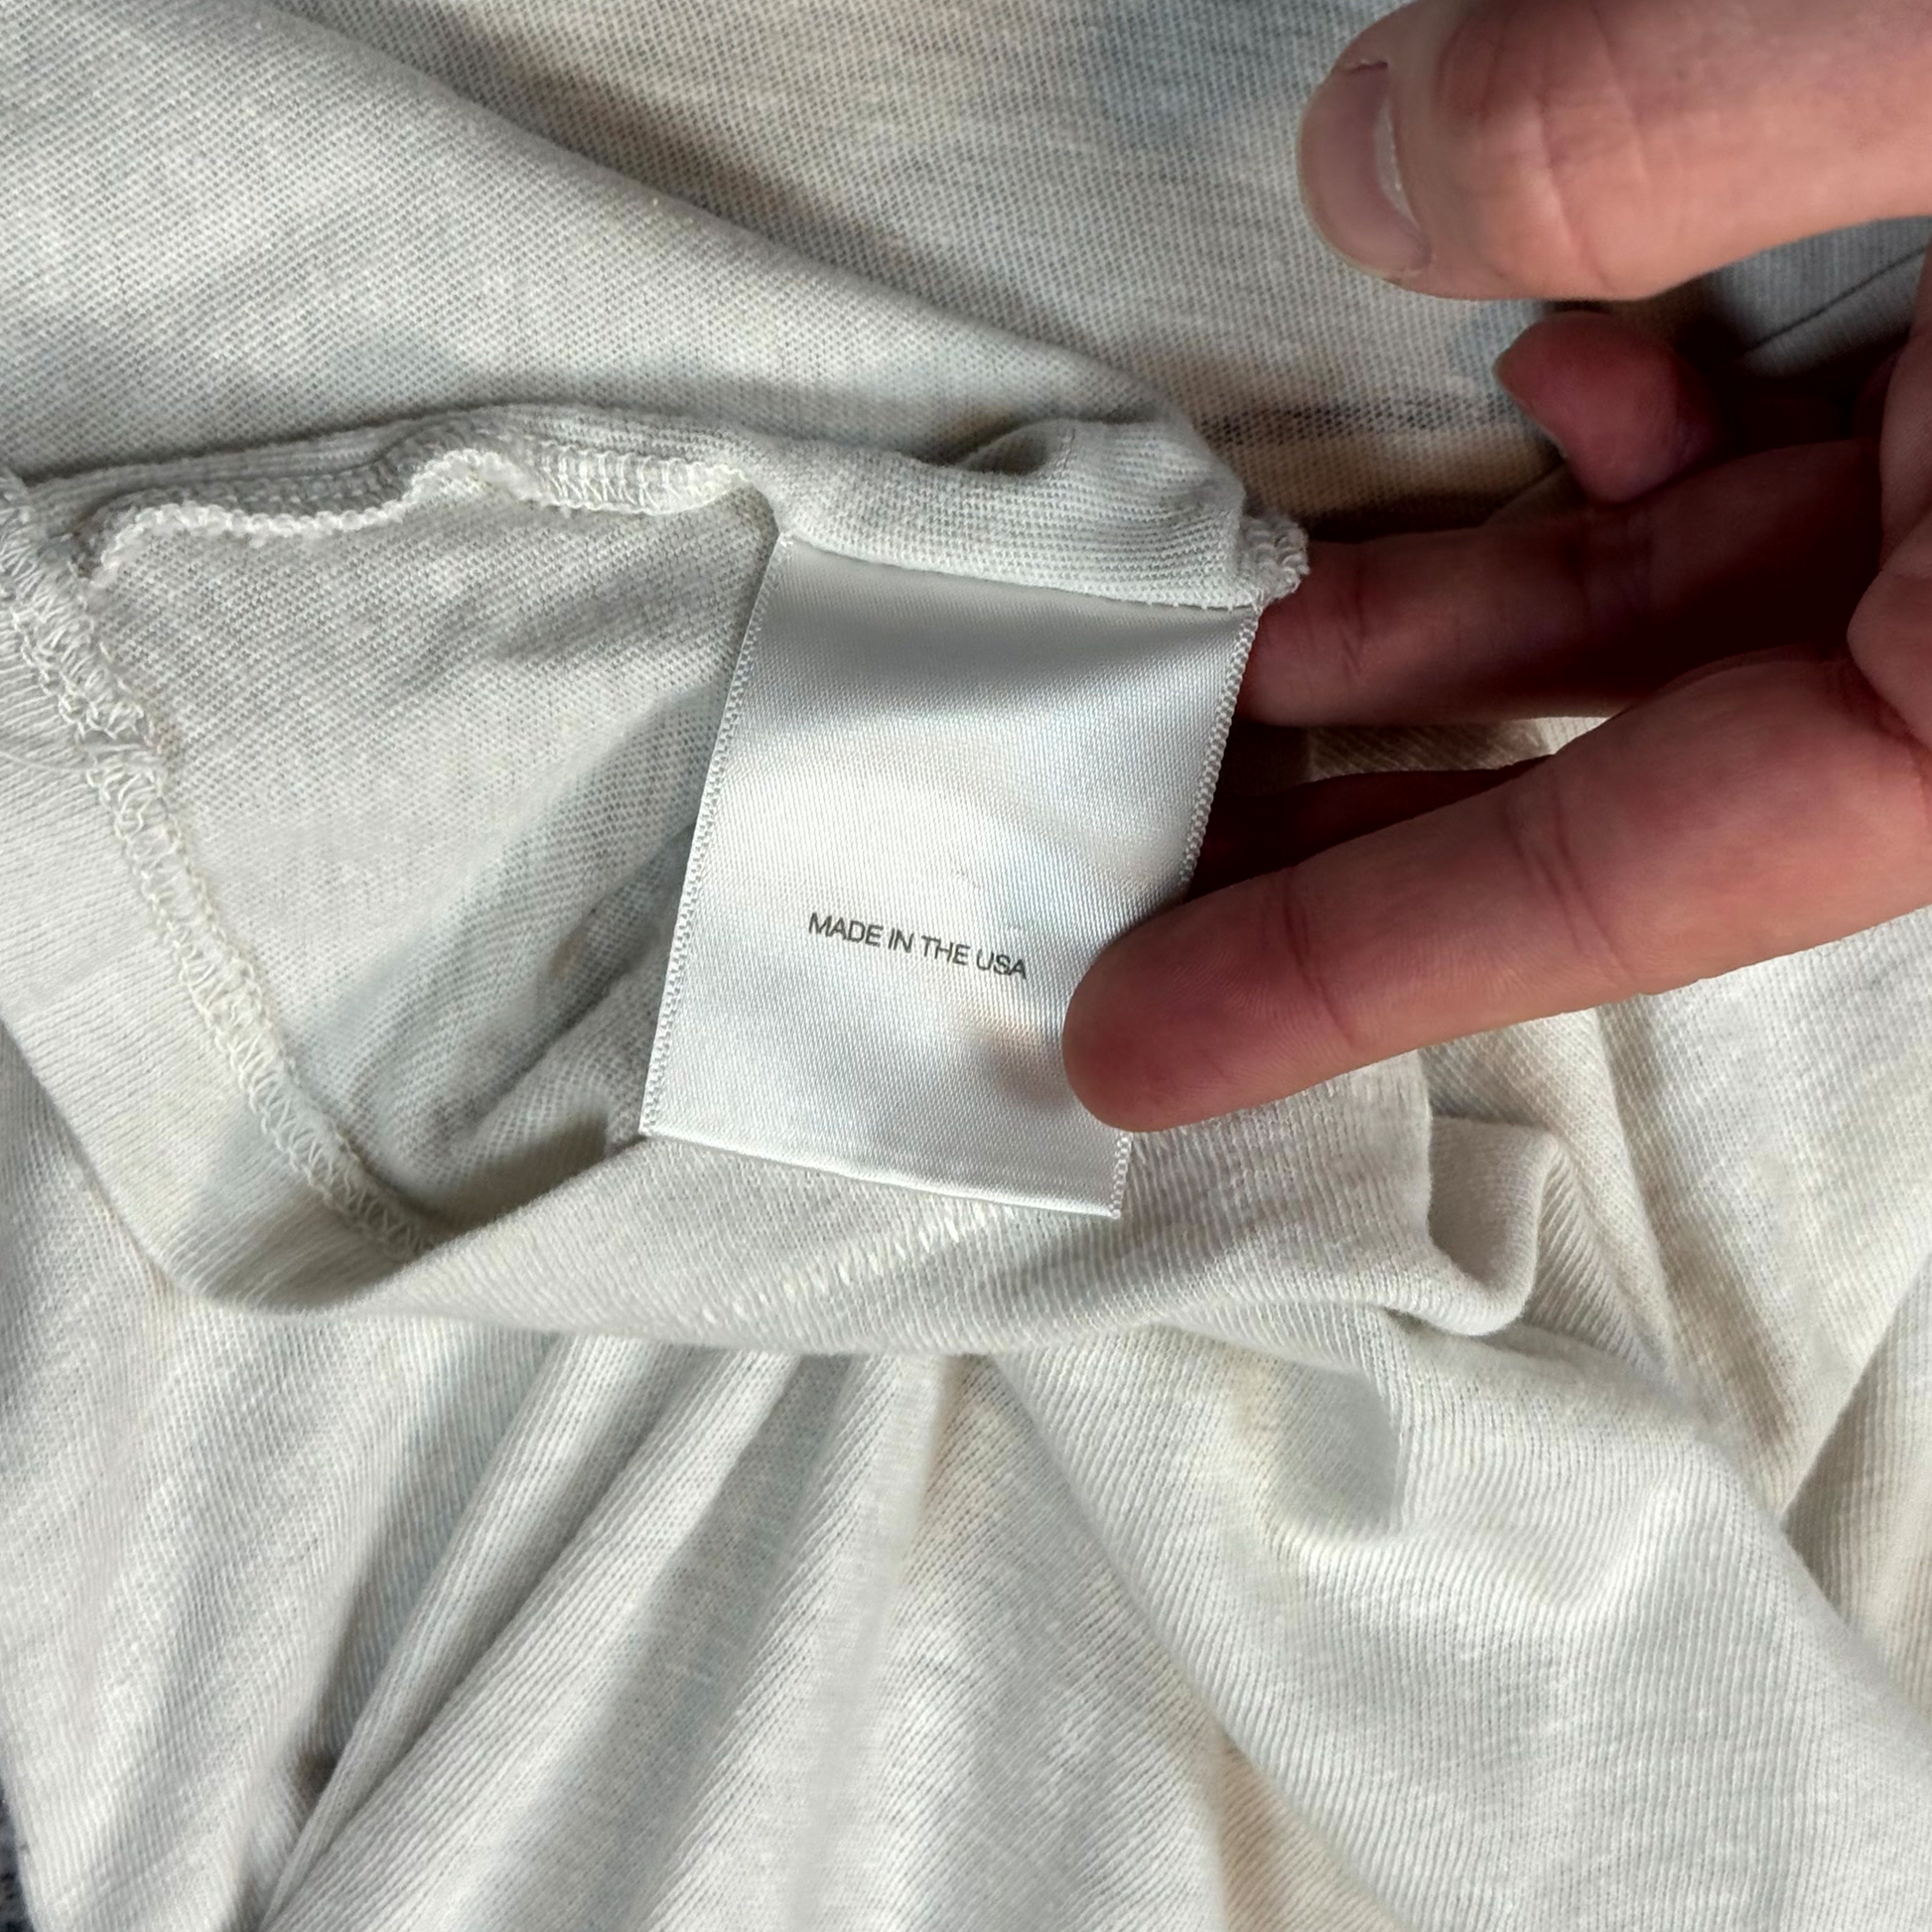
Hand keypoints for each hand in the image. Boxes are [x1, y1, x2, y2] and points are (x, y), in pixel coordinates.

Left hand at [1062, 0, 1931, 1130]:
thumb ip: (1679, 110)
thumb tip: (1378, 168)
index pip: (1629, 882)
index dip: (1356, 974)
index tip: (1146, 1047)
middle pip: (1624, 789)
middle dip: (1366, 819)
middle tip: (1141, 858)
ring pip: (1677, 625)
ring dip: (1445, 621)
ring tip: (1236, 638)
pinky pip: (1779, 468)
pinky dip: (1624, 429)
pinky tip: (1537, 374)